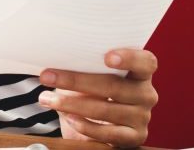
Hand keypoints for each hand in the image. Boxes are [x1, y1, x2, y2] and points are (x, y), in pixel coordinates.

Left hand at [38, 48, 158, 147]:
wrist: (96, 123)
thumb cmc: (92, 91)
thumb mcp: (90, 75)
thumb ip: (86, 65)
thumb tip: (59, 56)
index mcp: (140, 72)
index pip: (145, 62)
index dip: (129, 58)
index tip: (107, 57)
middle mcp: (145, 94)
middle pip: (114, 86)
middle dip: (76, 80)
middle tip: (47, 76)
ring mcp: (142, 116)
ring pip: (106, 109)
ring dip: (71, 104)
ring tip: (48, 99)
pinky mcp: (134, 137)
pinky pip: (108, 133)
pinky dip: (86, 126)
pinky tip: (69, 118)